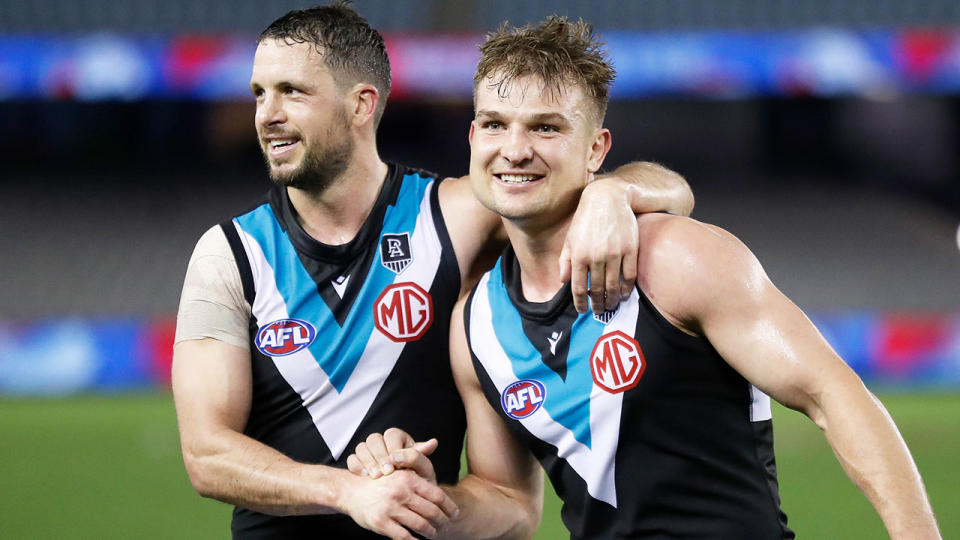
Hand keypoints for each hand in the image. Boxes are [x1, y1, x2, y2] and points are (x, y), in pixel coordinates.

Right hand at [341, 469, 458, 539]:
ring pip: (420, 525)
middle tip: (446, 527)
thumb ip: (417, 462)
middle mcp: (400, 492)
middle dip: (442, 522)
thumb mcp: (399, 469)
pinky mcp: (380, 523)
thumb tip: (434, 442)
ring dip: (430, 533)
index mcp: (408, 478)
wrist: (352, 491)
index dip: (449, 507)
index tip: (455, 514)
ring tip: (433, 534)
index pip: (437, 495)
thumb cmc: (382, 481)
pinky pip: (404, 537)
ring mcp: (390, 508)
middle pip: (432, 512)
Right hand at [347, 428, 438, 481]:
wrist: (405, 500)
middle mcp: (383, 442)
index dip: (392, 449)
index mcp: (399, 439)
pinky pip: (352, 458)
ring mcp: (370, 452)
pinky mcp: (359, 462)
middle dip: (379, 456)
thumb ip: (421, 456)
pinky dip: (356, 466)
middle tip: (385, 473)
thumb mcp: (422, 470)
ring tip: (375, 476)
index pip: (391, 435)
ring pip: (361, 447)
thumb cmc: (418, 481)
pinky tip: (364, 476)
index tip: (396, 465)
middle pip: (374, 439)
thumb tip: (433, 442)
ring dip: (367, 461)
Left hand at [560, 178, 638, 313]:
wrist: (607, 198)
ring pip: (614, 285)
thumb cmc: (585, 219)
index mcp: (579, 255)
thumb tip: (563, 281)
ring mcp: (614, 253)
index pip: (578, 287)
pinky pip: (629, 275)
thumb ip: (566, 261)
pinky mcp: (630, 249)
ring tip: (611, 305)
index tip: (582, 310)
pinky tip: (625, 294)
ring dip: (612, 299)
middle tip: (599, 310)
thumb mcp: (570, 238)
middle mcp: (596, 256)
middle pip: (597, 290)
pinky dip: (627, 288)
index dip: (580, 303)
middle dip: (597, 304)